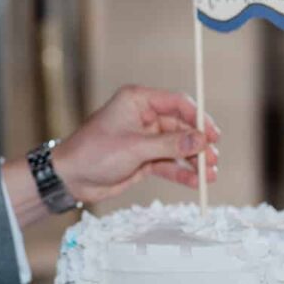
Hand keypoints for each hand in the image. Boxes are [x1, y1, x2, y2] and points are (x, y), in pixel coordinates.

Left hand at [50, 85, 220, 205]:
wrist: (70, 178)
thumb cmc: (94, 153)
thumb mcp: (135, 148)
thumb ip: (170, 145)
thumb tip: (201, 141)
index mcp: (138, 101)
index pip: (177, 102)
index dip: (198, 118)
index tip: (213, 135)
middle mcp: (143, 117)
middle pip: (182, 127)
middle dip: (199, 144)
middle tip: (213, 159)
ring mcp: (145, 139)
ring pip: (178, 147)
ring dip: (194, 160)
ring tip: (209, 175)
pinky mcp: (144, 158)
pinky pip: (169, 163)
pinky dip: (182, 172)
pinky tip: (195, 182)